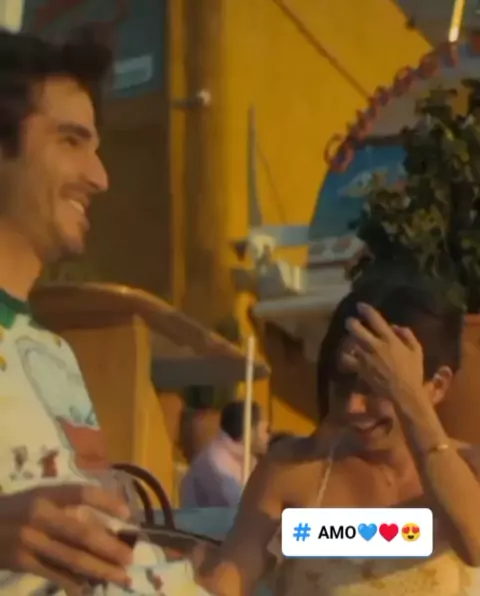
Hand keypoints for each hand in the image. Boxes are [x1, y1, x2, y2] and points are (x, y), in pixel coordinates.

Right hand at [0, 483, 133, 591]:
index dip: (107, 502)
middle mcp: (40, 516)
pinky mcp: (23, 563)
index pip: (82, 494)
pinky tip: (92, 586)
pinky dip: (75, 581)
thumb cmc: (19, 508)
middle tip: (130, 557)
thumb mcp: (42, 497)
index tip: (128, 514)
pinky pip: (56, 574)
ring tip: (121, 576)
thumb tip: (107, 525)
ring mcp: (31, 541)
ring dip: (100, 568)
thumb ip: (69, 507)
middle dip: (109, 547)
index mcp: (48, 494)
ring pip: (72, 558)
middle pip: (82, 533)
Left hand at [342, 302, 424, 402]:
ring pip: (350, 341)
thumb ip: (407, 336)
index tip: (360, 306)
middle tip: (351, 322)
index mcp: (390, 339)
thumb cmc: (413, 372)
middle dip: (351, 322)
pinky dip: (344, 356)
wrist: (404, 393)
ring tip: (350, 339)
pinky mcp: (360, 368)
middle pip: (356, 327)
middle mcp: (376, 345)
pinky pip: (346, 359)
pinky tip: (347, 356)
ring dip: (349, 339)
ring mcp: (366, 356)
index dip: (366, 310)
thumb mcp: (417, 351)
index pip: (375, 319)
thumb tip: (395, 326)